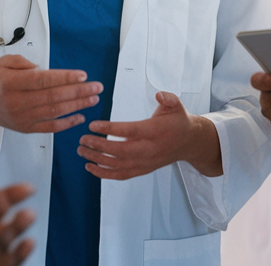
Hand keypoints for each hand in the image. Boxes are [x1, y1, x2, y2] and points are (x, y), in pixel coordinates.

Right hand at [0, 54, 102, 134]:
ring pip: (54, 112)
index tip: (83, 75)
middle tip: (97, 86)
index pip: (43, 80)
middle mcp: (17, 101)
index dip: (64, 78)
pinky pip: (50, 127)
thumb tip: (41, 68)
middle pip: (53, 97)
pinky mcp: (27, 128)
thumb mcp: (2, 63)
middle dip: (78, 92)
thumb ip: (21, 61)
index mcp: (11, 83)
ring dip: (77, 106)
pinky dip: (67, 123)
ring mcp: (23, 117)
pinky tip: (81, 116)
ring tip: (94, 98)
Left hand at [78, 92, 222, 179]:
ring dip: (97, 160)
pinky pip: (121, 175)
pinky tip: (90, 167)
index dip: (109, 129)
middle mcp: (149, 149)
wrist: (189, 143)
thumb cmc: (178, 121)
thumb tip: (158, 94)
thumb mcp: (177, 105)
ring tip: (82, 151)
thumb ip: (168, 98)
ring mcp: (145, 162)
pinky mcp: (142, 170)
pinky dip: (104, 174)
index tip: (92, 125)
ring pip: (117, 166)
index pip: (129, 131)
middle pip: (119, 151)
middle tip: (82, 139)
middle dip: (98, 146)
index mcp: (154, 131)